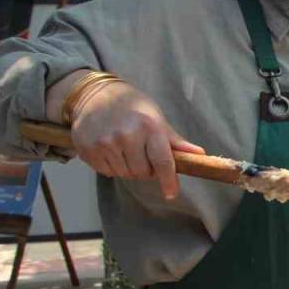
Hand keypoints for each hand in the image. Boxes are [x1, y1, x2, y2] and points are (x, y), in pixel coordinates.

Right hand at [70, 81, 204, 198]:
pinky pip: (107, 172)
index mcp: (149, 126)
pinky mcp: (88, 149)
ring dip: (128, 167)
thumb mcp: (156, 117)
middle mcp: (127, 135)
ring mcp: (106, 143)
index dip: (168, 180)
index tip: (171, 193)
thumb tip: (199, 154)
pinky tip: (110, 149)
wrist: (94, 95)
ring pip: (125, 174)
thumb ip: (175, 141)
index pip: (162, 161)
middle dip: (146, 169)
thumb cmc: (132, 107)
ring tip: (124, 148)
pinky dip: (111, 166)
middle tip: (141, 153)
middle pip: (143, 173)